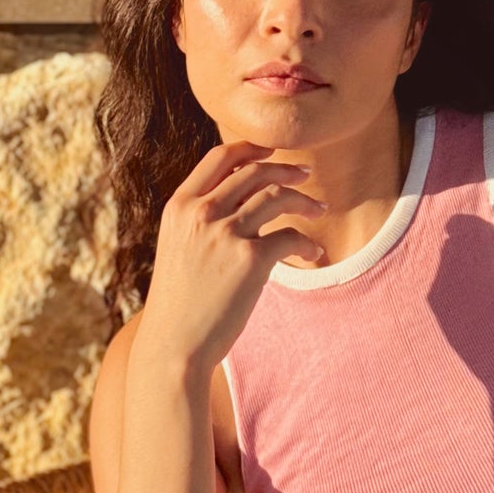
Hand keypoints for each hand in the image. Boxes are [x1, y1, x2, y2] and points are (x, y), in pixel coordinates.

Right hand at [137, 139, 327, 373]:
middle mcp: (201, 213)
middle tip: (305, 175)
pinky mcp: (250, 259)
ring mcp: (225, 234)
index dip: (251, 148)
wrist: (175, 344)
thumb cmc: (179, 302)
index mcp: (180, 206)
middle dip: (286, 169)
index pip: (220, 158)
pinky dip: (308, 242)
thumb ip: (201, 220)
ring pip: (277, 196)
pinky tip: (313, 253)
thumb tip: (240, 199)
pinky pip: (291, 236)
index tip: (273, 150)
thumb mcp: (178, 247)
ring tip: (319, 208)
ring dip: (304, 200)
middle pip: (254, 171)